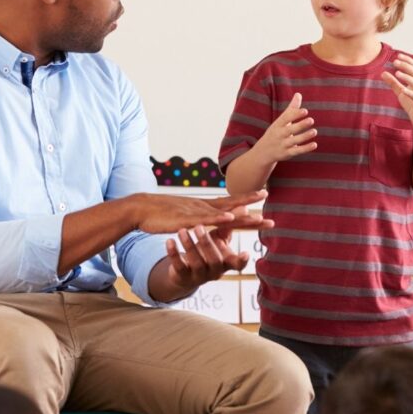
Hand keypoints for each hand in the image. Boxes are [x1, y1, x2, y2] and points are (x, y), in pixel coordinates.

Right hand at [130, 190, 271, 233]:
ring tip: (259, 217)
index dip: (248, 199)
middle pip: (233, 206)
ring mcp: (196, 212)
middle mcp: (203, 206)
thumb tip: (206, 219)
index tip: (264, 194)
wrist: (142, 209)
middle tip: (271, 211)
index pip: (230, 202)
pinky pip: (206, 219)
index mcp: (204, 206)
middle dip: (253, 208)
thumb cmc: (162, 214)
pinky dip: (218, 218)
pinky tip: (230, 218)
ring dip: (242, 215)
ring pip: (223, 213)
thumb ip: (199, 218)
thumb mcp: (185, 216)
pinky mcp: (186, 219)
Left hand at [162, 225, 247, 291]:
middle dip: (206, 243)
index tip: (246, 253)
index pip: (237, 264)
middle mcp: (214, 271)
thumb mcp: (218, 239)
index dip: (242, 260)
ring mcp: (198, 275)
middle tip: (198, 227)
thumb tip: (244, 208)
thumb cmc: (206, 252)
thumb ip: (228, 225)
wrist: (185, 272)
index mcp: (225, 262)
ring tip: (181, 231)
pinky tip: (169, 241)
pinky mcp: (182, 276)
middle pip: (214, 260)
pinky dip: (173, 253)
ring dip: (189, 245)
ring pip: (195, 263)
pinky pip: (178, 266)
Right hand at [252, 93, 317, 162]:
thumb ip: (291, 109)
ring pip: (294, 141)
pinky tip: (314, 144)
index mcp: (277, 125)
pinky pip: (297, 151)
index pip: (286, 118)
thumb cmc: (276, 132)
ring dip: (304, 136)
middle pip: (290, 130)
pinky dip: (305, 148)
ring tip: (314, 131)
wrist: (263, 152)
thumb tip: (298, 94)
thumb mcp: (281, 121)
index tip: (305, 111)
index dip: (295, 115)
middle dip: (300, 125)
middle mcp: (279, 134)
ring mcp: (283, 145)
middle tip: (311, 120)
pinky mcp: (287, 154)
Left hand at [381, 54, 412, 130]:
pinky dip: (410, 92)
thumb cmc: (412, 105)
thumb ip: (393, 83)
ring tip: (397, 73)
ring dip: (407, 77)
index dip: (407, 60)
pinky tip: (403, 89)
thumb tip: (382, 73)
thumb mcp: (400, 92)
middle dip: (406, 66)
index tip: (398, 55)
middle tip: (395, 62)